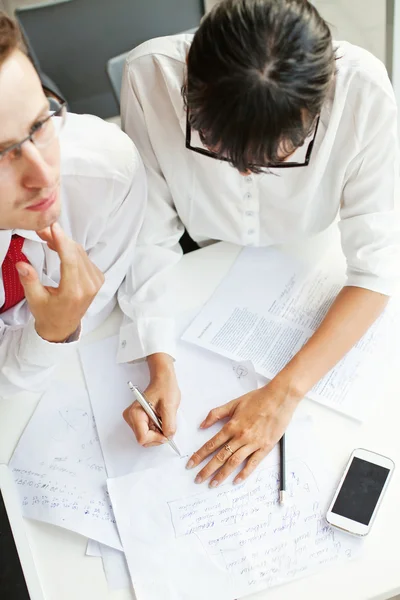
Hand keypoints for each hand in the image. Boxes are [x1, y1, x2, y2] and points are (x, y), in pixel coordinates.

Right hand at [16, 222, 103, 342]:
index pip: (70, 260)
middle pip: (75, 253)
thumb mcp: (35, 299)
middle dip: (59, 238)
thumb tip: (21, 264)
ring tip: (48, 237)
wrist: (63, 327)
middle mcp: (88, 286)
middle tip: (42, 230)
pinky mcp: (97, 279)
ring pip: (80, 253)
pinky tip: (60, 247)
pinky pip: (84, 258)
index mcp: (74, 292)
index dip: (62, 241)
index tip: (53, 227)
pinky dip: (72, 250)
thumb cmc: (48, 314)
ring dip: (65, 243)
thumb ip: (29, 280)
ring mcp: (95, 282)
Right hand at [123, 353, 180, 446]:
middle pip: (144, 439)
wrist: (162, 380)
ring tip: (163, 419)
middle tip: (166, 424)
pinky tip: (160, 420)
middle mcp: (130, 417)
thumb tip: (168, 437)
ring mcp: (133, 419)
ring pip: (146, 437)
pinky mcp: (138, 420)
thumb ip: (169, 425)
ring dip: (157, 433)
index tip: (167, 432)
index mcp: (135, 413)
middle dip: (157, 436)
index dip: (157, 438)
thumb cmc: (165, 388)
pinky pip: (147, 432)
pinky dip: (156, 430)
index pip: (143, 438)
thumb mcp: (170, 407)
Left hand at [186, 379, 300, 486]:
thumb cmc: (258, 398)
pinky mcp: (265, 447)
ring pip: (234, 462)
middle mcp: (240, 436)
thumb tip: (202, 425)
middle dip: (207, 469)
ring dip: (222, 474)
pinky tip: (236, 481)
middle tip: (198, 479)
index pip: (211, 444)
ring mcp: (253, 443)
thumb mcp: (234, 403)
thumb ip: (216, 414)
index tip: (191, 464)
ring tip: (213, 484)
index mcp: (232, 425)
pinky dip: (244, 473)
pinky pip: (253, 463)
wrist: (279, 398)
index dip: (199, 455)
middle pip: (220, 456)